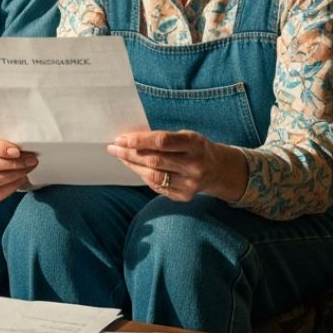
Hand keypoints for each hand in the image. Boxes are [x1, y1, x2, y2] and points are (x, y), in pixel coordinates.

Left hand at [106, 130, 247, 202]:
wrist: (218, 170)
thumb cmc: (195, 147)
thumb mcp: (186, 136)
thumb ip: (162, 138)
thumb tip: (129, 138)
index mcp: (195, 144)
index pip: (162, 141)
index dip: (140, 140)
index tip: (121, 138)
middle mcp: (194, 165)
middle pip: (154, 160)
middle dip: (130, 153)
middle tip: (114, 147)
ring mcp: (190, 183)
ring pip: (153, 176)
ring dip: (133, 166)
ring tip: (121, 157)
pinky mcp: (184, 196)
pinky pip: (157, 186)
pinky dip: (143, 176)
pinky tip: (135, 168)